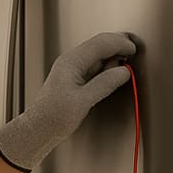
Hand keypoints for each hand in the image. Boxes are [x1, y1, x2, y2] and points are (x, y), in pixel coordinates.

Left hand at [0, 32, 135, 171]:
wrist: (39, 129)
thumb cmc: (54, 116)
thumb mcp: (83, 100)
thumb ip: (105, 83)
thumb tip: (124, 71)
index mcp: (71, 61)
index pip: (101, 43)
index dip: (120, 43)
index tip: (134, 50)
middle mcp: (71, 61)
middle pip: (99, 45)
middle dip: (117, 47)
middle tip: (132, 56)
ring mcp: (72, 69)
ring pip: (98, 55)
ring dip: (112, 58)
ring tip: (122, 71)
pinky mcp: (74, 79)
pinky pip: (94, 66)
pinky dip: (106, 68)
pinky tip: (112, 77)